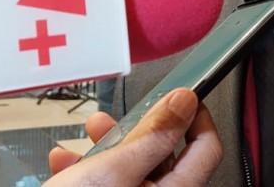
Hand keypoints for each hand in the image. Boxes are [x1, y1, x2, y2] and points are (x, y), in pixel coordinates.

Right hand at [45, 88, 221, 185]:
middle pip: (167, 157)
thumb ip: (154, 135)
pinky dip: (90, 170)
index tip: (181, 96)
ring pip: (134, 170)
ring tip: (90, 132)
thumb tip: (185, 102)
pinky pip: (110, 185)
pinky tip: (67, 161)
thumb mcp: (114, 170)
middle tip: (126, 114)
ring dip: (111, 145)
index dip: (195, 117)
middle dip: (141, 130)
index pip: (206, 148)